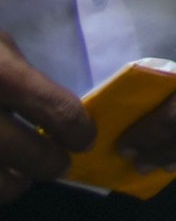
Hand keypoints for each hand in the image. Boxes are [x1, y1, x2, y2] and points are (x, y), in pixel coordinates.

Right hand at [0, 27, 93, 205]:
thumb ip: (23, 77)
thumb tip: (52, 110)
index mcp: (0, 76)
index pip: (56, 110)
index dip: (78, 129)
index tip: (83, 137)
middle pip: (30, 156)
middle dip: (51, 163)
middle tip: (57, 163)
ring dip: (14, 184)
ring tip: (18, 176)